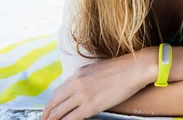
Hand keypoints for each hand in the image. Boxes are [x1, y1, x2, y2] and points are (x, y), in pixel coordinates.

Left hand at [41, 48, 155, 119]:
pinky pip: (71, 119)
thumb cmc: (122, 68)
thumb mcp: (97, 68)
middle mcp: (77, 83)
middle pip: (54, 103)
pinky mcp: (90, 106)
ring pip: (58, 112)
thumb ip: (85, 77)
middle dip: (46, 115)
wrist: (135, 68)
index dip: (50, 104)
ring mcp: (83, 95)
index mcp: (78, 74)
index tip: (48, 112)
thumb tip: (79, 86)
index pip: (57, 92)